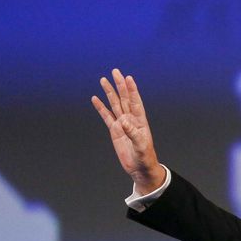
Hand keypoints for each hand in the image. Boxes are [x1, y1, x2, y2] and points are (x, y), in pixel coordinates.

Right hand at [91, 69, 164, 194]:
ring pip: (115, 105)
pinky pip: (106, 116)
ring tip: (104, 80)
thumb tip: (123, 121)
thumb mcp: (140, 146)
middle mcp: (131, 120)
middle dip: (120, 86)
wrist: (140, 168)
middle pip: (124, 99)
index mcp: (140, 122)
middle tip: (115, 72)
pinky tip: (95, 99)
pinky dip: (101, 108)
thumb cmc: (145, 158)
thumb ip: (132, 133)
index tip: (128, 78)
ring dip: (110, 93)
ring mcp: (122, 124)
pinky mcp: (115, 131)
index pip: (135, 102)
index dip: (132, 90)